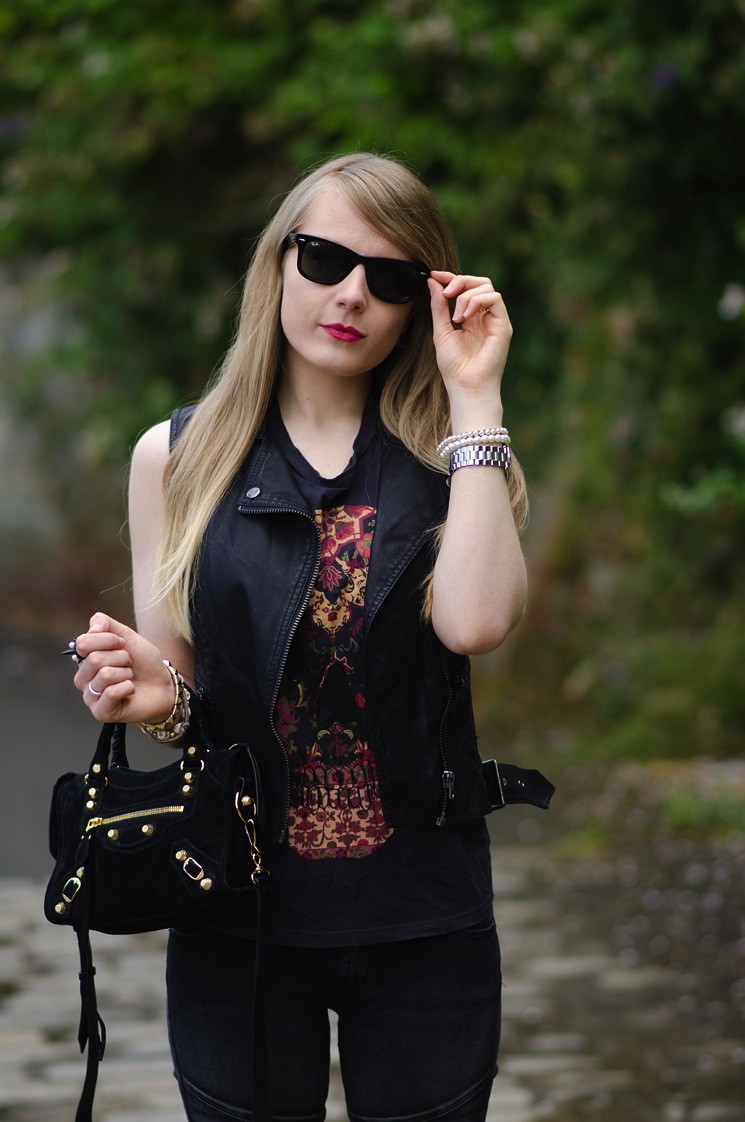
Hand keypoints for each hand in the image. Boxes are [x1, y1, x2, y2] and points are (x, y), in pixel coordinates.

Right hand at [71, 613, 174, 723]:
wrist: (163, 684)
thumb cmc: (144, 662)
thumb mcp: (127, 635)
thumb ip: (105, 623)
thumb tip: (91, 629)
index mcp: (85, 658)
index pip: (83, 643)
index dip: (109, 640)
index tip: (123, 644)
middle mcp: (83, 678)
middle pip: (94, 659)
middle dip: (121, 658)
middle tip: (129, 664)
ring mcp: (90, 696)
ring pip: (105, 675)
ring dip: (126, 673)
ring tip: (130, 677)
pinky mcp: (100, 712)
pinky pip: (111, 693)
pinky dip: (128, 687)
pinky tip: (130, 690)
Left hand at [428, 271, 511, 406]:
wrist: (466, 387)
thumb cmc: (454, 367)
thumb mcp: (441, 331)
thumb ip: (438, 306)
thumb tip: (432, 281)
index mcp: (471, 318)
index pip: (466, 288)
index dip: (450, 277)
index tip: (433, 275)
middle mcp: (485, 317)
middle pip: (479, 282)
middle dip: (460, 280)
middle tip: (446, 292)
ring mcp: (496, 320)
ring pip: (487, 287)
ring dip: (466, 295)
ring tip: (456, 317)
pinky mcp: (503, 325)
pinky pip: (494, 298)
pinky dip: (477, 301)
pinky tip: (465, 317)